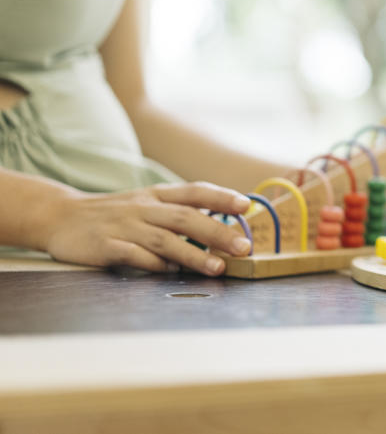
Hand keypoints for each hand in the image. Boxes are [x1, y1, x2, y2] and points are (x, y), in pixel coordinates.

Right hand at [42, 182, 252, 275]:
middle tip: (243, 247)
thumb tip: (219, 227)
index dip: (221, 197)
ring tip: (218, 267)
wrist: (59, 216)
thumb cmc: (113, 214)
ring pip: (165, 239)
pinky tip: (170, 273)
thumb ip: (177, 212)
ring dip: (193, 254)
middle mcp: (143, 207)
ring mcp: (124, 227)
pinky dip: (154, 265)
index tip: (246, 206)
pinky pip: (134, 256)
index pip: (194, 191)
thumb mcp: (146, 203)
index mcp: (156, 195)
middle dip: (218, 232)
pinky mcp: (106, 246)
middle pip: (186, 218)